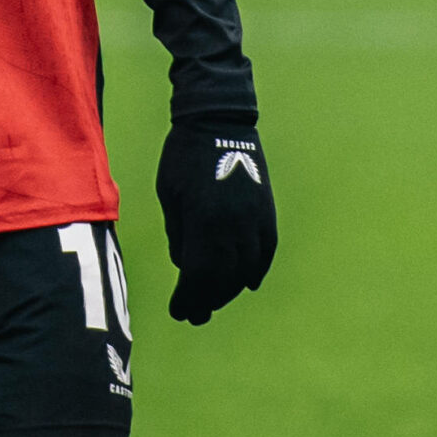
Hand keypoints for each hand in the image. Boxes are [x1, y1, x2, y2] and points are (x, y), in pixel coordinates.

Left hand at [155, 121, 276, 324]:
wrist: (218, 120)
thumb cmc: (183, 157)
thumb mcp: (170, 195)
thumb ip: (178, 234)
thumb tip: (185, 266)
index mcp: (203, 222)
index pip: (197, 275)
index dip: (188, 298)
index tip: (179, 312)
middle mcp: (233, 226)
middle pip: (223, 279)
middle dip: (207, 301)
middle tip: (195, 315)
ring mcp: (255, 219)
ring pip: (247, 269)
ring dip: (230, 290)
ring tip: (214, 300)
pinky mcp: (267, 211)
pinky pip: (265, 251)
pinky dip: (256, 271)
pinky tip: (246, 283)